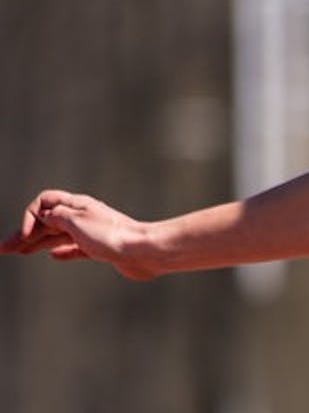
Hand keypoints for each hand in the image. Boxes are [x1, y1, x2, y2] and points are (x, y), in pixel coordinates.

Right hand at [1, 190, 157, 280]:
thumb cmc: (113, 235)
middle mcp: (83, 217)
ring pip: (58, 236)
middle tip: (4, 248)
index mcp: (78, 206)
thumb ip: (57, 217)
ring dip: (36, 243)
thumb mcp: (77, 222)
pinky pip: (75, 248)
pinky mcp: (100, 249)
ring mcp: (91, 233)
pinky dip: (61, 251)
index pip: (46, 202)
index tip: (26, 236)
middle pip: (48, 221)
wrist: (143, 251)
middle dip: (25, 233)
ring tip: (18, 252)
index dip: (31, 216)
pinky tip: (52, 256)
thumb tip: (45, 213)